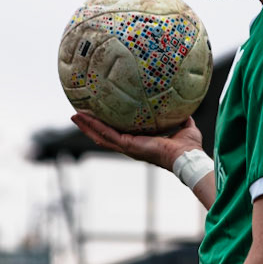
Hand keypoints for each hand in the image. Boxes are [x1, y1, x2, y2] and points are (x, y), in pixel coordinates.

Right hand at [71, 111, 201, 170]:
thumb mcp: (184, 126)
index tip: (100, 117)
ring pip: (101, 136)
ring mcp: (127, 148)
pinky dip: (93, 126)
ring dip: (87, 126)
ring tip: (75, 116)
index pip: (120, 135)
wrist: (187, 157)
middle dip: (91, 127)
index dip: (109, 127)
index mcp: (141, 143)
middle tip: (79, 116)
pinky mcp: (127, 146)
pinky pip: (106, 134)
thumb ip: (181, 117)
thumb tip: (183, 106)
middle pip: (104, 136)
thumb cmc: (188, 147)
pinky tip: (83, 118)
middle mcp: (131, 147)